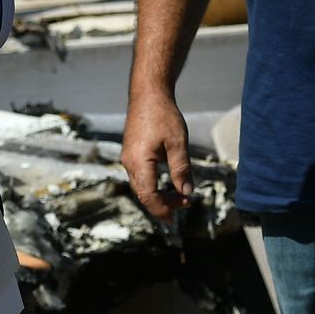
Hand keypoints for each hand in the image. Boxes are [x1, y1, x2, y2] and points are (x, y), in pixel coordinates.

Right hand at [120, 91, 192, 219]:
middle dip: (163, 204)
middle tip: (185, 204)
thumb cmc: (163, 115)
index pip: (148, 196)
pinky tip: (167, 183)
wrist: (148, 93)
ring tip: (179, 196)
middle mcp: (129, 163)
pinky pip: (140, 176)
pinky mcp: (131, 153)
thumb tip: (186, 193)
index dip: (161, 210)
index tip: (174, 220)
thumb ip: (181, 170)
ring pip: (141, 186)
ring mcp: (128, 158)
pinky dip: (153, 185)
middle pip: (143, 194)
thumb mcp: (178, 143)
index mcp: (139, 162)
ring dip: (158, 195)